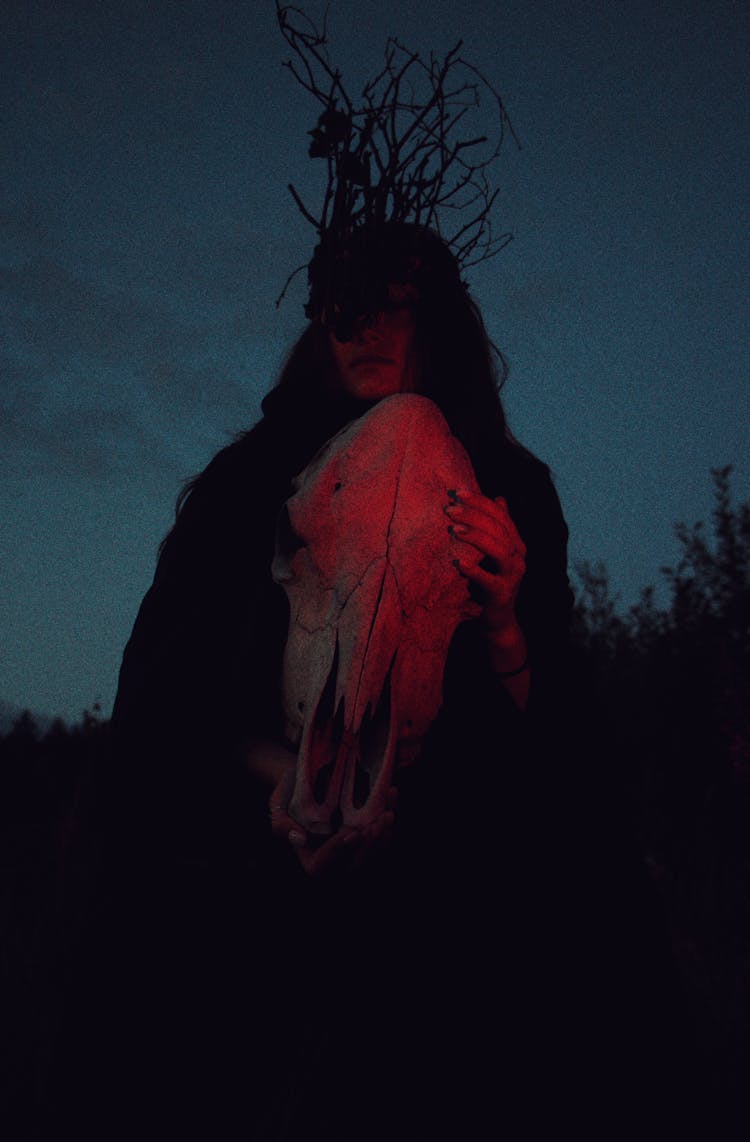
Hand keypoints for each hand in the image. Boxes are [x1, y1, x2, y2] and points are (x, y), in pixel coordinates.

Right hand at [269, 766, 397, 876]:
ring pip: (373, 852)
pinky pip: (381, 833)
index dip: (337, 853)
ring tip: (388, 811)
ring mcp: (352, 847)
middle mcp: (333, 858)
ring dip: (384, 834)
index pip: (321, 867)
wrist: (304, 776)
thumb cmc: (287, 792)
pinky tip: (391, 793)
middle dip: (370, 846)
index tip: (351, 833)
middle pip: (354, 864)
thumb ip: (281, 826)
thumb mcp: (277, 806)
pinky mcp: (366, 833)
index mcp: (309, 857)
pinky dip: (388, 814)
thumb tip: (301, 839)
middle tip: (379, 821)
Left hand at [445, 488, 525, 635]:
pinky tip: (458, 563)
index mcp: (516, 542)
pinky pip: (489, 581)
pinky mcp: (503, 594)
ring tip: (454, 530)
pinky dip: (475, 571)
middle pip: (499, 529)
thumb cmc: (490, 581)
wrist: (497, 620)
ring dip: (476, 538)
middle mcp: (519, 556)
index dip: (480, 502)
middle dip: (474, 515)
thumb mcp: (492, 553)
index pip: (500, 515)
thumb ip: (496, 527)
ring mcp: (513, 576)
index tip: (457, 492)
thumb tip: (500, 497)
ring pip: (500, 550)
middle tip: (450, 509)